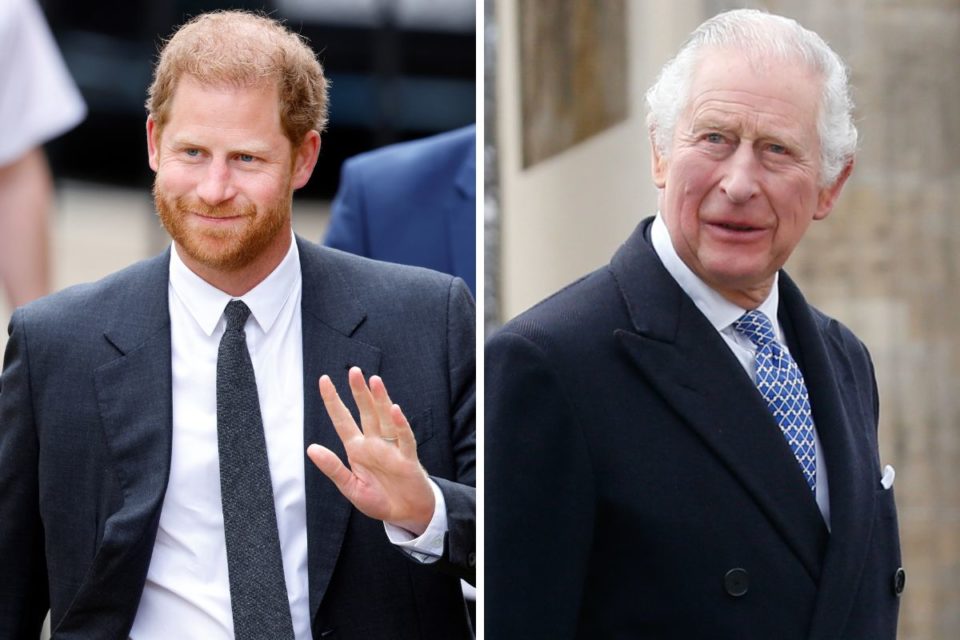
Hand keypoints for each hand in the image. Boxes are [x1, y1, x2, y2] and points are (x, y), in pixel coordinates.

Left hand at [307, 367, 434, 534]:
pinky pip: (404, 438)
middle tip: (354, 371)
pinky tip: (394, 410)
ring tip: (374, 381)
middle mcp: (374, 443)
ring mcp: (391, 448)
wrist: (406, 514)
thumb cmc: (379, 499)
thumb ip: (333, 468)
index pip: (342, 420)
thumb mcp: (350, 487)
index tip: (324, 380)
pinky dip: (399, 424)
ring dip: (380, 400)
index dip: (333, 401)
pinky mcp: (407, 458)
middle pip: (366, 412)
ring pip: (384, 419)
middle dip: (359, 392)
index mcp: (357, 449)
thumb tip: (311, 448)